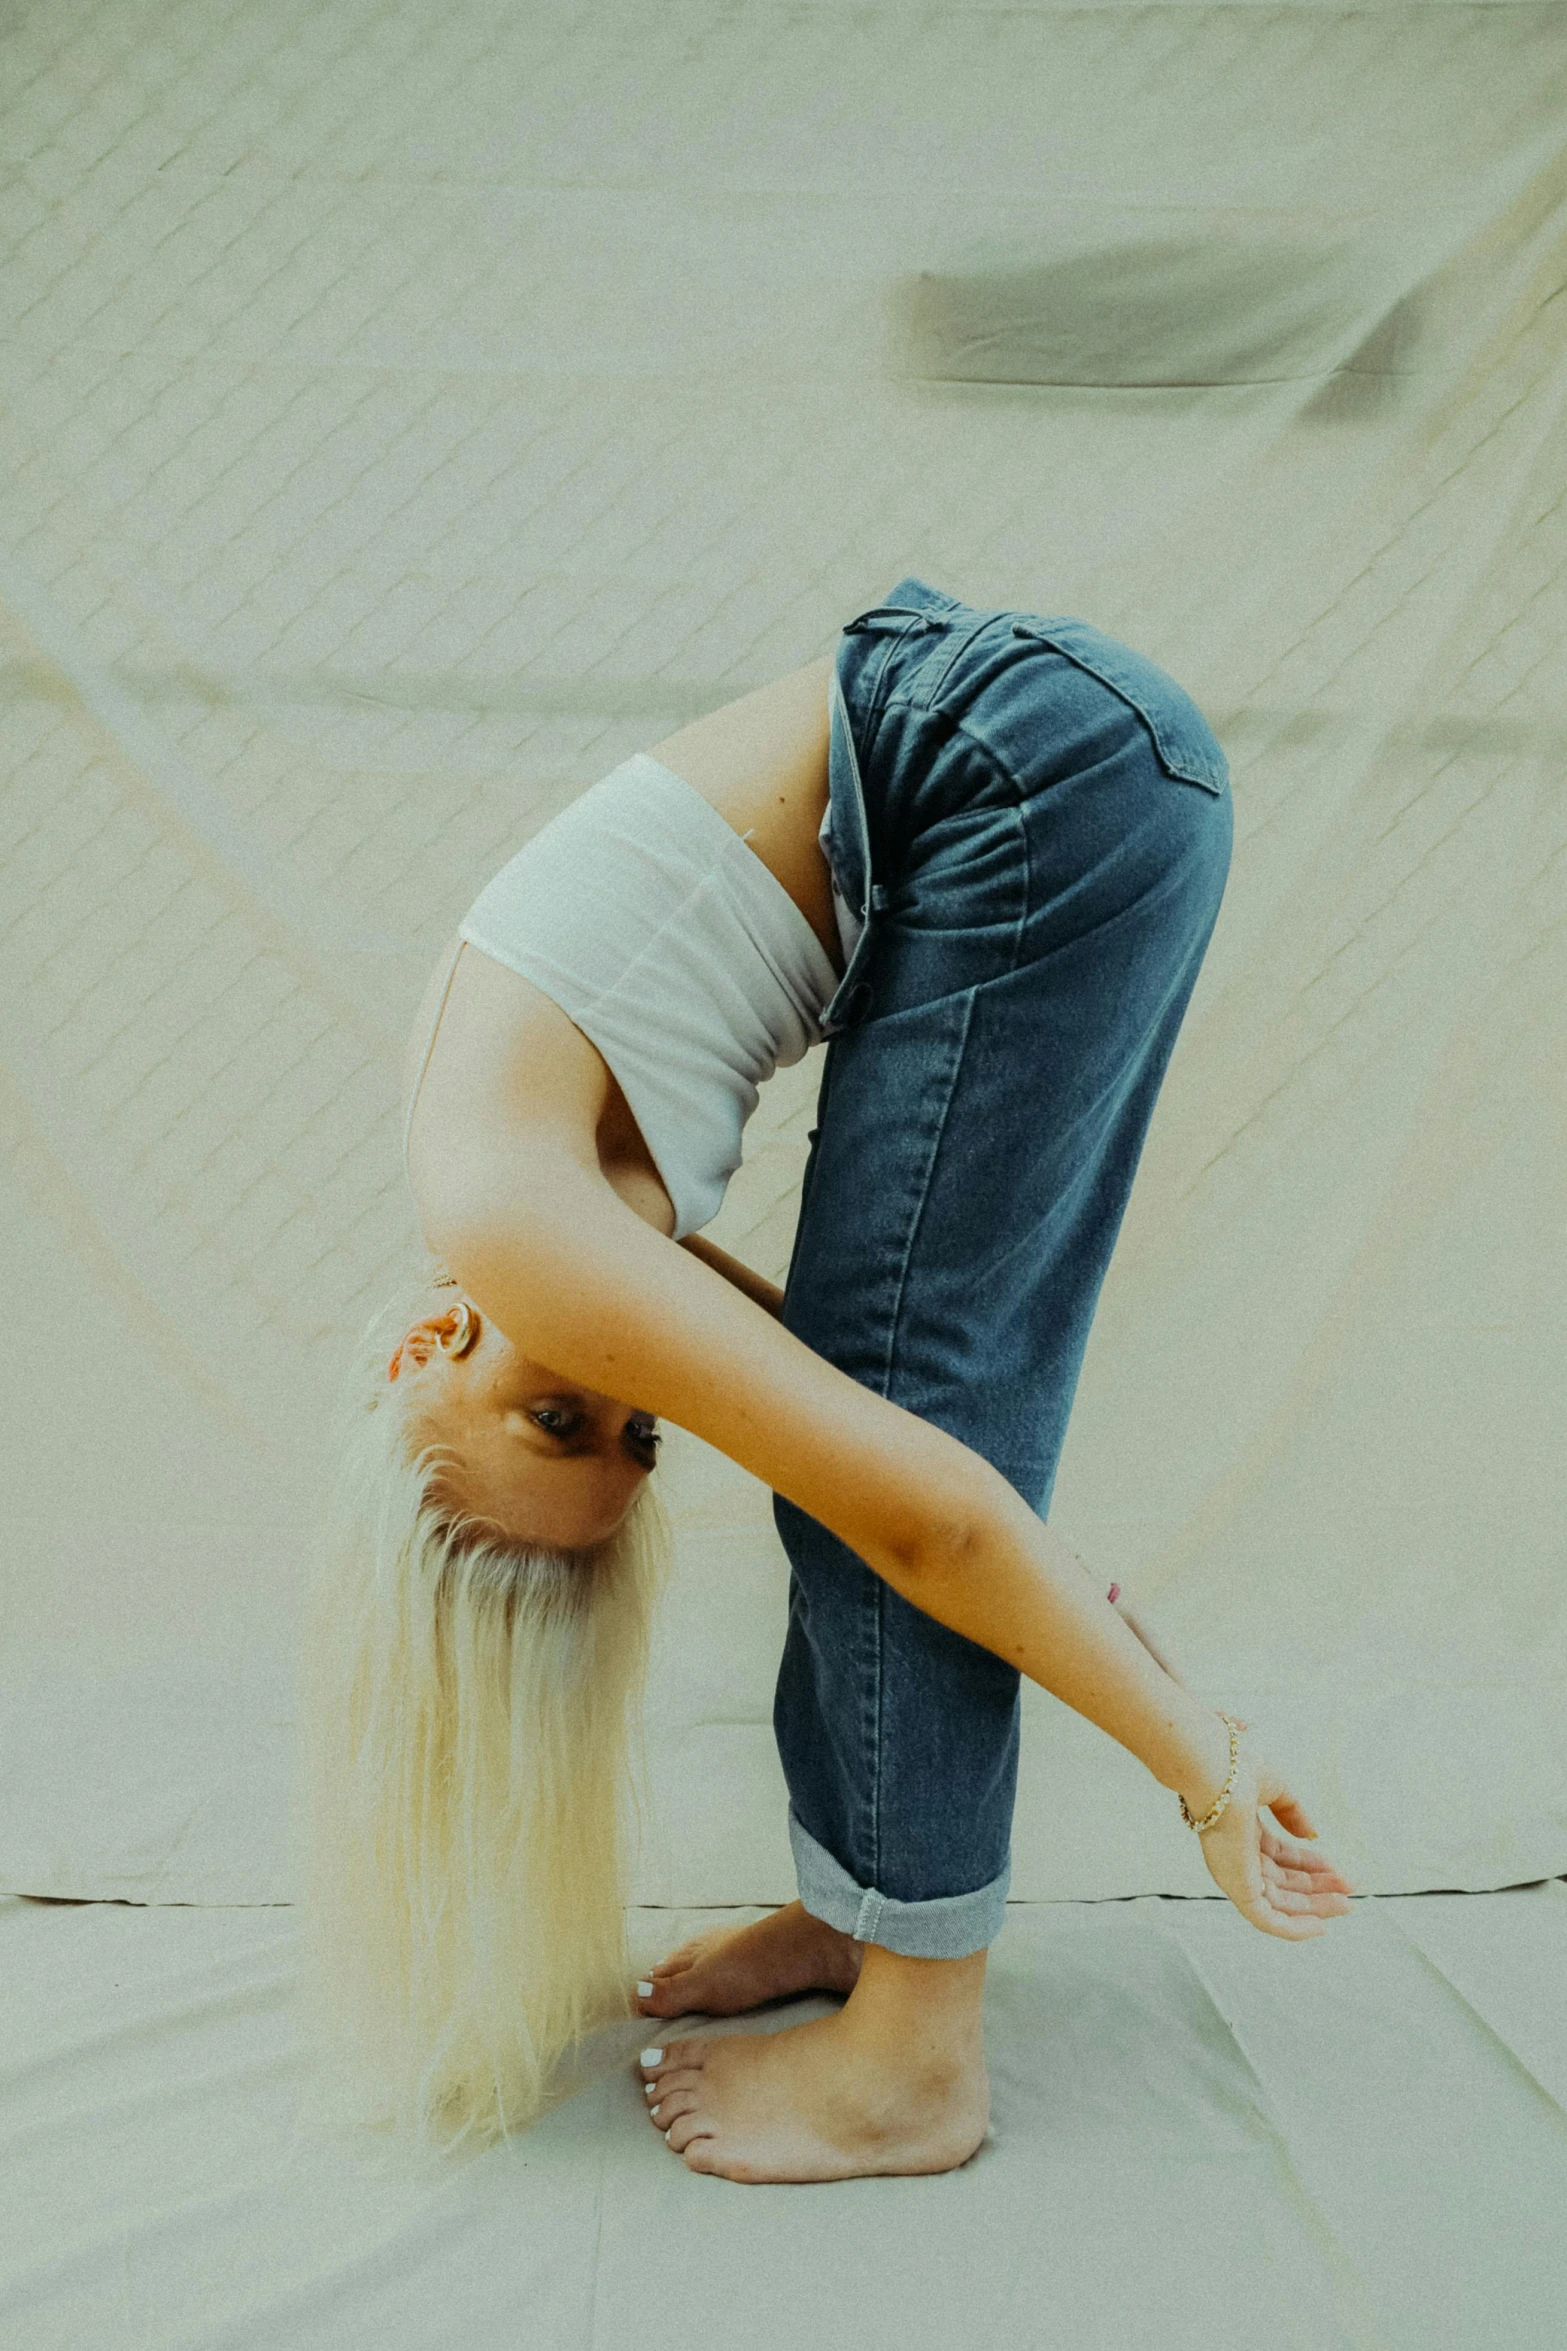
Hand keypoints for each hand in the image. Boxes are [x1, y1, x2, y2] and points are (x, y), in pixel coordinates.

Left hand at [1189, 1731, 1356, 1939]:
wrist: (1217, 1773)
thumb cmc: (1239, 1770)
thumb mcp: (1274, 1787)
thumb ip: (1292, 1811)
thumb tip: (1312, 1836)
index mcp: (1243, 1832)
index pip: (1282, 1857)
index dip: (1312, 1865)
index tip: (1341, 1870)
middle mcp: (1238, 1857)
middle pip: (1283, 1882)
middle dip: (1318, 1889)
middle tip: (1349, 1892)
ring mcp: (1236, 1874)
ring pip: (1279, 1904)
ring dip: (1314, 1907)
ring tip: (1346, 1905)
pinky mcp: (1237, 1889)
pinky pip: (1267, 1920)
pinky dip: (1293, 1928)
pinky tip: (1320, 1927)